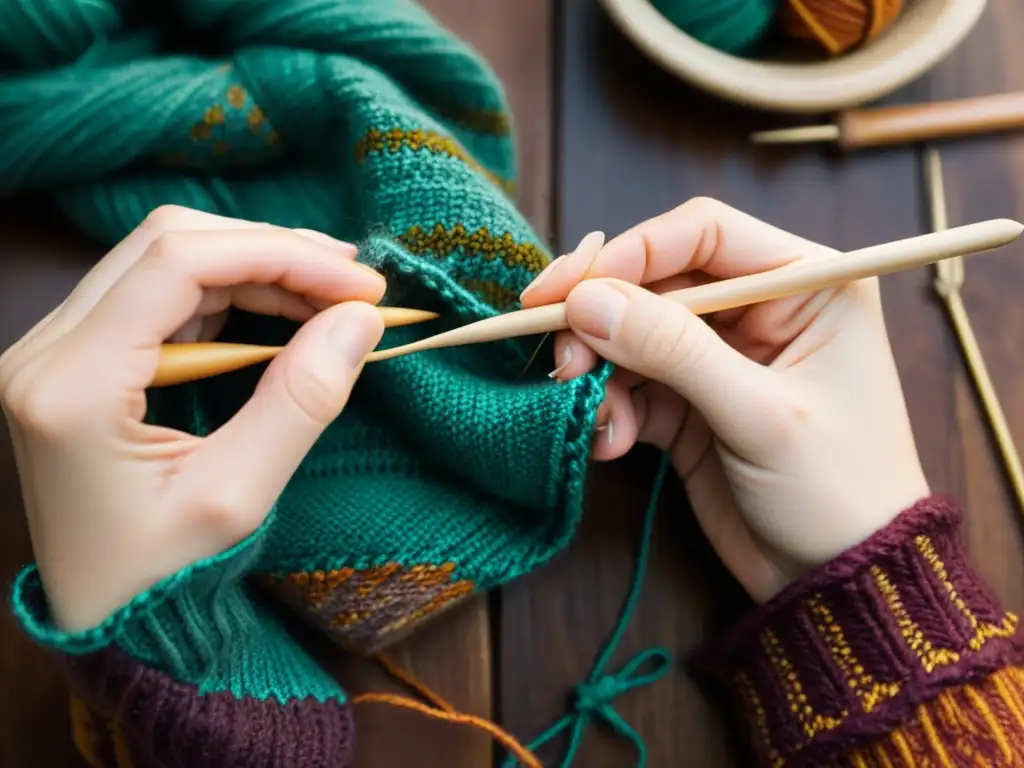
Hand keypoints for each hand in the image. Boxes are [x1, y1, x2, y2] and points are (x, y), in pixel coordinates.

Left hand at [0, 206, 384, 630]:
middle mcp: (48, 350)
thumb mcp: (237, 498)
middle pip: (168, 244)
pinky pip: (161, 293)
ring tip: (330, 297)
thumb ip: (299, 400)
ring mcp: (58, 350)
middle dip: (272, 250)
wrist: (106, 620)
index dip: (279, 253)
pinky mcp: (80, 358)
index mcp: (72, 385)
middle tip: (354, 284)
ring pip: (166, 259)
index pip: (178, 263)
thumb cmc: (162, 578)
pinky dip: (232, 292)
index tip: (360, 283)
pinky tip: (284, 312)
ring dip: (255, 266)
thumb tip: (360, 317)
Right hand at [521, 198, 928, 601]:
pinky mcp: (689, 400)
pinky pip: (630, 383)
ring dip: (599, 371)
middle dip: (602, 319)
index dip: (628, 253)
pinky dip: (610, 408)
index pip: (701, 233)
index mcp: (807, 282)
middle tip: (561, 358)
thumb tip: (586, 301)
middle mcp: (760, 306)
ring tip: (593, 414)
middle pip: (655, 280)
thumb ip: (673, 350)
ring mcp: (720, 354)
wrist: (840, 579)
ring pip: (632, 332)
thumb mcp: (759, 414)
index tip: (567, 290)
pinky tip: (612, 442)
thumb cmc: (836, 489)